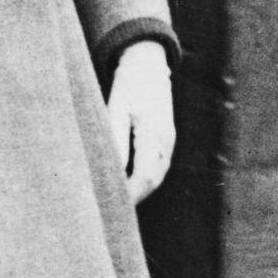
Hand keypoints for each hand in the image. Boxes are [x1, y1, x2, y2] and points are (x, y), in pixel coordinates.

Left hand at [107, 41, 175, 205]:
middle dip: (133, 198)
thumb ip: (115, 141)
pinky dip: (143, 180)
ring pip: (155, 177)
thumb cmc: (128, 88)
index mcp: (154, 136)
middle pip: (152, 182)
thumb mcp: (116, 111)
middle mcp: (165, 143)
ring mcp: (168, 143)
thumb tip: (109, 170)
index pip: (144, 177)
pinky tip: (126, 186)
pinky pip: (156, 168)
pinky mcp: (165, 141)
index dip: (128, 194)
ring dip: (138, 191)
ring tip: (116, 202)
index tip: (110, 204)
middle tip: (110, 210)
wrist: (148, 67)